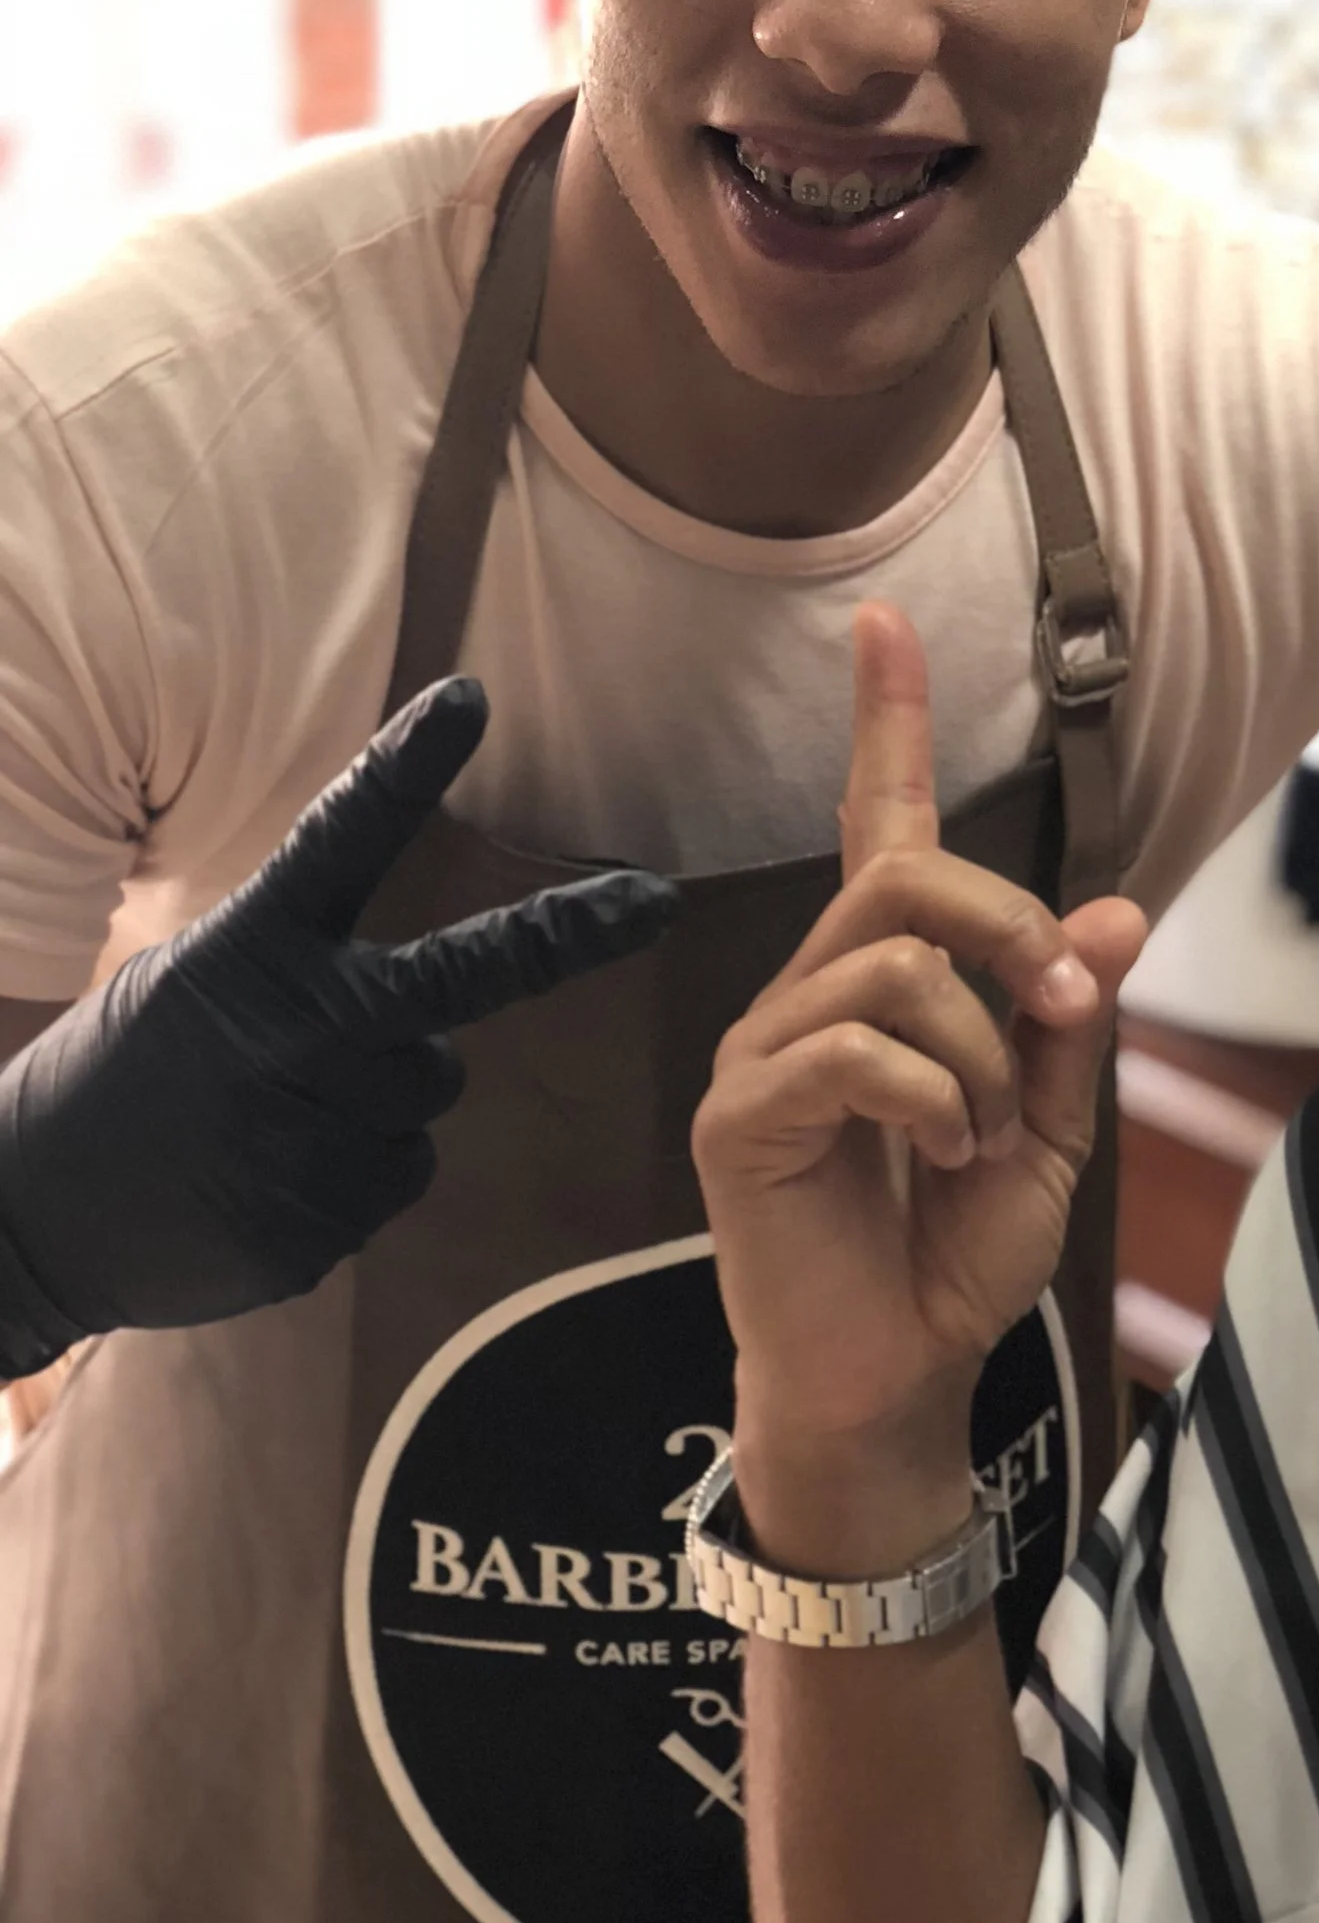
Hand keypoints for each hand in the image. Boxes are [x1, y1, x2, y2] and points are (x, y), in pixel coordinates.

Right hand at [0, 677, 678, 1368]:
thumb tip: (433, 1017)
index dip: (406, 766)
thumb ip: (304, 972)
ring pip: (426, 1100)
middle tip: (653, 903)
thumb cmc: (117, 1081)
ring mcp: (319, 1134)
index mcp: (251, 952)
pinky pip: (391, 1180)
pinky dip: (346, 1179)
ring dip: (377, 1104)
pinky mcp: (325, 1224)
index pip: (338, 838)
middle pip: (464, 982)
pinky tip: (262, 1182)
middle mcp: (300, 1033)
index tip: (469, 698)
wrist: (25, 1223)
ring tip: (270, 1121)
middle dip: (566, 937)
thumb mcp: (191, 983)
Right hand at [694, 603, 1145, 1510]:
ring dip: (980, 1050)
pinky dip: (932, 1100)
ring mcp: (765, 1052)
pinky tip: (946, 1160)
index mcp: (881, 982)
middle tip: (1059, 1016)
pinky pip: (850, 1051)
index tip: (881, 621)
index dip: (884, 723)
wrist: (897, 1382)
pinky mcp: (740, 1118)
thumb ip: (1070, 1026)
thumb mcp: (1050, 1131)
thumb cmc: (957, 1257)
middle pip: (904, 875)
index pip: (877, 824)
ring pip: (892, 963)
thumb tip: (1114, 913)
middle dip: (1007, 926)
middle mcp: (810, 994)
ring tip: (988, 1136)